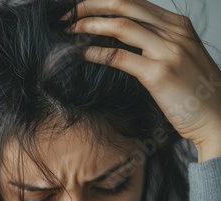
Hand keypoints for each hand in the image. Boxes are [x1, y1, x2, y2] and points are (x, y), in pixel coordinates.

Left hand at [65, 0, 220, 160]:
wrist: (217, 118)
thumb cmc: (194, 92)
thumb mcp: (179, 57)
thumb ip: (155, 43)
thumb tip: (119, 39)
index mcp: (178, 25)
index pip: (134, 2)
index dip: (103, 2)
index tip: (80, 8)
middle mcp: (174, 32)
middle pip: (124, 6)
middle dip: (90, 6)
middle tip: (66, 15)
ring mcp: (168, 51)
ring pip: (120, 26)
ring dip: (88, 26)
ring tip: (68, 31)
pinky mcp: (159, 74)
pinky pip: (119, 57)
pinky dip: (96, 52)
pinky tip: (82, 54)